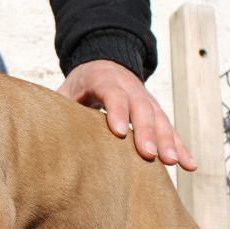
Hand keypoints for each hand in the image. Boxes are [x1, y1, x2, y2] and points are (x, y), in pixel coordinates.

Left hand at [58, 60, 196, 170]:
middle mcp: (129, 85)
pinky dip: (181, 146)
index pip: (112, 92)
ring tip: (173, 161)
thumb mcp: (65, 91)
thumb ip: (58, 108)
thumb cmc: (77, 86)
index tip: (118, 131)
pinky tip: (190, 164)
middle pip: (141, 107)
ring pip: (160, 118)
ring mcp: (145, 98)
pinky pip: (170, 128)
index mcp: (102, 77)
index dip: (116, 110)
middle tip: (148, 154)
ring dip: (168, 140)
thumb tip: (39, 131)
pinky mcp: (155, 112)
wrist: (102, 63)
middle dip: (146, 130)